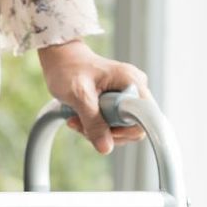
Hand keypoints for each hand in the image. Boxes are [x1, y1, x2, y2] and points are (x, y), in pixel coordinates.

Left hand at [36, 40, 150, 154]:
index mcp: (133, 82)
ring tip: (77, 119)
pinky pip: (114, 124)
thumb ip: (93, 121)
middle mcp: (136, 89)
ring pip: (122, 129)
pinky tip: (81, 118)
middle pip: (133, 127)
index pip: (145, 119)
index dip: (125, 130)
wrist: (61, 59)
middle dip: (107, 132)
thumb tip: (106, 148)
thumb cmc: (69, 68)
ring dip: (98, 130)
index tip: (102, 128)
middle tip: (82, 124)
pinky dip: (96, 126)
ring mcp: (128, 96)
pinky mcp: (120, 103)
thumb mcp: (79, 95)